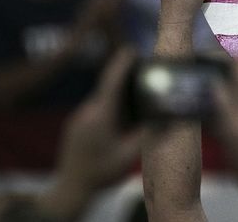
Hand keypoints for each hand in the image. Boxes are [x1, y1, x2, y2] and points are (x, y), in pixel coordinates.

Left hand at [40, 48, 142, 218]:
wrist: (70, 188)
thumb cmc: (100, 173)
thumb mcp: (128, 156)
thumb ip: (147, 135)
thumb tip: (168, 119)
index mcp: (100, 114)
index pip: (112, 80)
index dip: (122, 62)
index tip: (133, 49)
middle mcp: (87, 111)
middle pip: (108, 87)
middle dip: (124, 76)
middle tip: (143, 68)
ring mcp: (79, 118)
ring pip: (102, 98)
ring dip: (117, 93)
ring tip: (137, 92)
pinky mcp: (76, 125)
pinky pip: (96, 108)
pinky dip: (110, 105)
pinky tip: (122, 115)